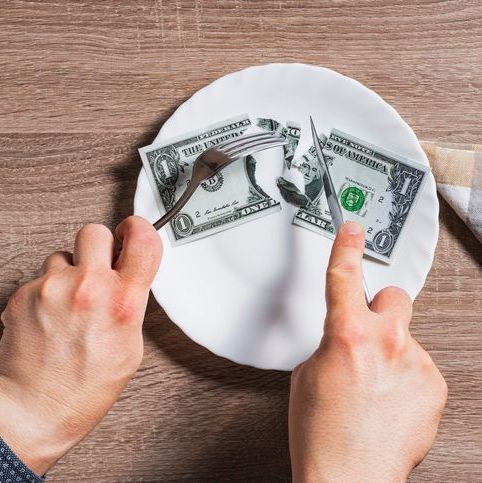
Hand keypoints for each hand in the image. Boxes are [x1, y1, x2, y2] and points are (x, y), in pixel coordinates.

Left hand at [0, 216, 161, 474]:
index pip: (142, 240)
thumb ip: (133, 303)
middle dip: (100, 246)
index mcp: (123, 303)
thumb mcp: (131, 347)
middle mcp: (88, 289)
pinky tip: (50, 316)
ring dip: (69, 272)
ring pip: (63, 255)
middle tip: (98, 267)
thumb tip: (129, 277)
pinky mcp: (23, 294)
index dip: (140, 229)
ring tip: (69, 304)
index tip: (134, 232)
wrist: (35, 409)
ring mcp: (52, 289)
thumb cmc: (85, 387)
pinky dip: (47, 291)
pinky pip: (41, 277)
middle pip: (95, 231)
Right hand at [289, 222, 446, 482]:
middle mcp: (386, 342)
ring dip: (391, 348)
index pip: (345, 273)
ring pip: (405, 333)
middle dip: (378, 307)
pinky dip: (405, 373)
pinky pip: (419, 363)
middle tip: (366, 332)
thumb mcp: (307, 373)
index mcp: (347, 334)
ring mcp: (415, 363)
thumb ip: (330, 340)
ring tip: (373, 381)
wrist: (348, 477)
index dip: (348, 245)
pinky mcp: (434, 385)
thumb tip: (344, 334)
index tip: (353, 229)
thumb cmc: (322, 433)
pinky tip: (389, 396)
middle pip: (393, 296)